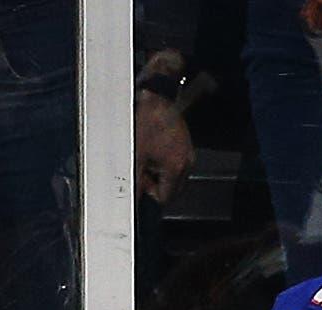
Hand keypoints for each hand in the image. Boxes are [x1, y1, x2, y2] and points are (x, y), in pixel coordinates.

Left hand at [134, 89, 193, 204]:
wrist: (157, 98)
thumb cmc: (148, 121)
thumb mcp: (137, 154)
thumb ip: (136, 179)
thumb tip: (133, 197)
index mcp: (176, 169)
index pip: (165, 198)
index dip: (150, 193)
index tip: (141, 182)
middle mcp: (186, 163)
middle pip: (170, 188)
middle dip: (155, 182)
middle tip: (142, 167)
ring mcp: (187, 153)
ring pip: (172, 175)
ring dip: (158, 170)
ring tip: (147, 154)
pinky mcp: (185, 145)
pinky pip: (175, 162)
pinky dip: (163, 160)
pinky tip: (153, 147)